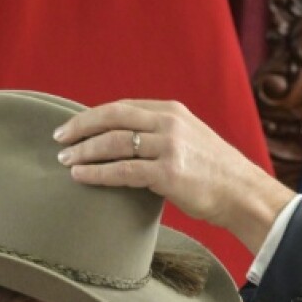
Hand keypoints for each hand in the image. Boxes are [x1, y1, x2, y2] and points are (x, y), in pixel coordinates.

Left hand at [53, 100, 294, 253]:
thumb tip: (124, 144)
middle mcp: (169, 123)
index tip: (72, 127)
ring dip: (84, 152)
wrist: (243, 194)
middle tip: (58, 140)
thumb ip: (160, 136)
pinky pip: (123, 171)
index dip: (92, 116)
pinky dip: (97, 173)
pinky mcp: (168, 174)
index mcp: (172, 111)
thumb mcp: (190, 140)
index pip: (122, 107)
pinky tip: (80, 177)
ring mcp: (169, 147)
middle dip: (80, 128)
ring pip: (113, 143)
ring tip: (65, 161)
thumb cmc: (215, 174)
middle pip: (112, 118)